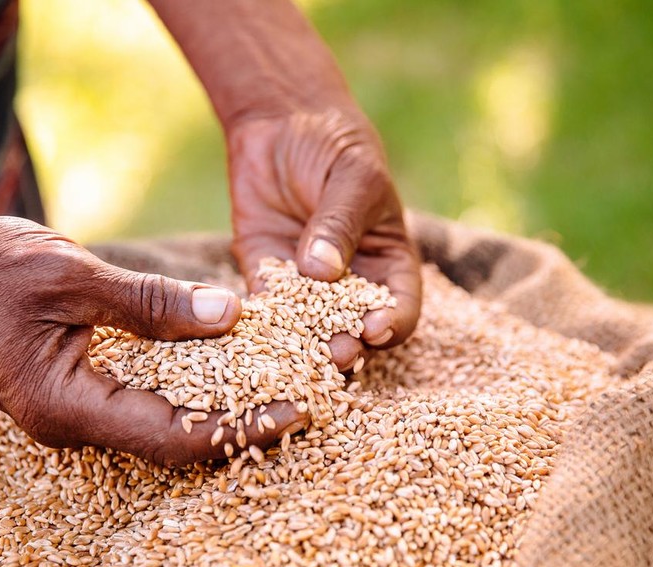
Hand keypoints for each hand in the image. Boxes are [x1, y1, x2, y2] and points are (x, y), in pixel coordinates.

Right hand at [0, 217, 306, 465]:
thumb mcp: (74, 276)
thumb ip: (150, 303)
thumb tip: (232, 317)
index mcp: (67, 406)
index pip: (174, 436)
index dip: (242, 427)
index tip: (299, 408)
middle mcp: (73, 425)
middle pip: (175, 441)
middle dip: (242, 424)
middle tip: (308, 400)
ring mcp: (75, 412)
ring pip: (163, 424)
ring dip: (220, 407)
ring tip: (281, 385)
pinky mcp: (80, 390)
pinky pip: (145, 401)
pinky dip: (189, 388)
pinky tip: (227, 369)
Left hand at [227, 109, 421, 369]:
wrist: (280, 123)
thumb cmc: (335, 146)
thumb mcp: (351, 177)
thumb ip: (339, 224)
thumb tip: (323, 272)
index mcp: (388, 261)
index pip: (401, 304)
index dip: (393, 321)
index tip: (375, 328)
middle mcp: (350, 282)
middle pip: (354, 327)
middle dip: (348, 344)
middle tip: (336, 355)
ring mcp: (306, 284)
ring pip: (308, 327)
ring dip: (302, 345)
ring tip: (296, 357)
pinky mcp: (265, 276)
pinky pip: (263, 308)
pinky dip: (258, 325)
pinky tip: (251, 336)